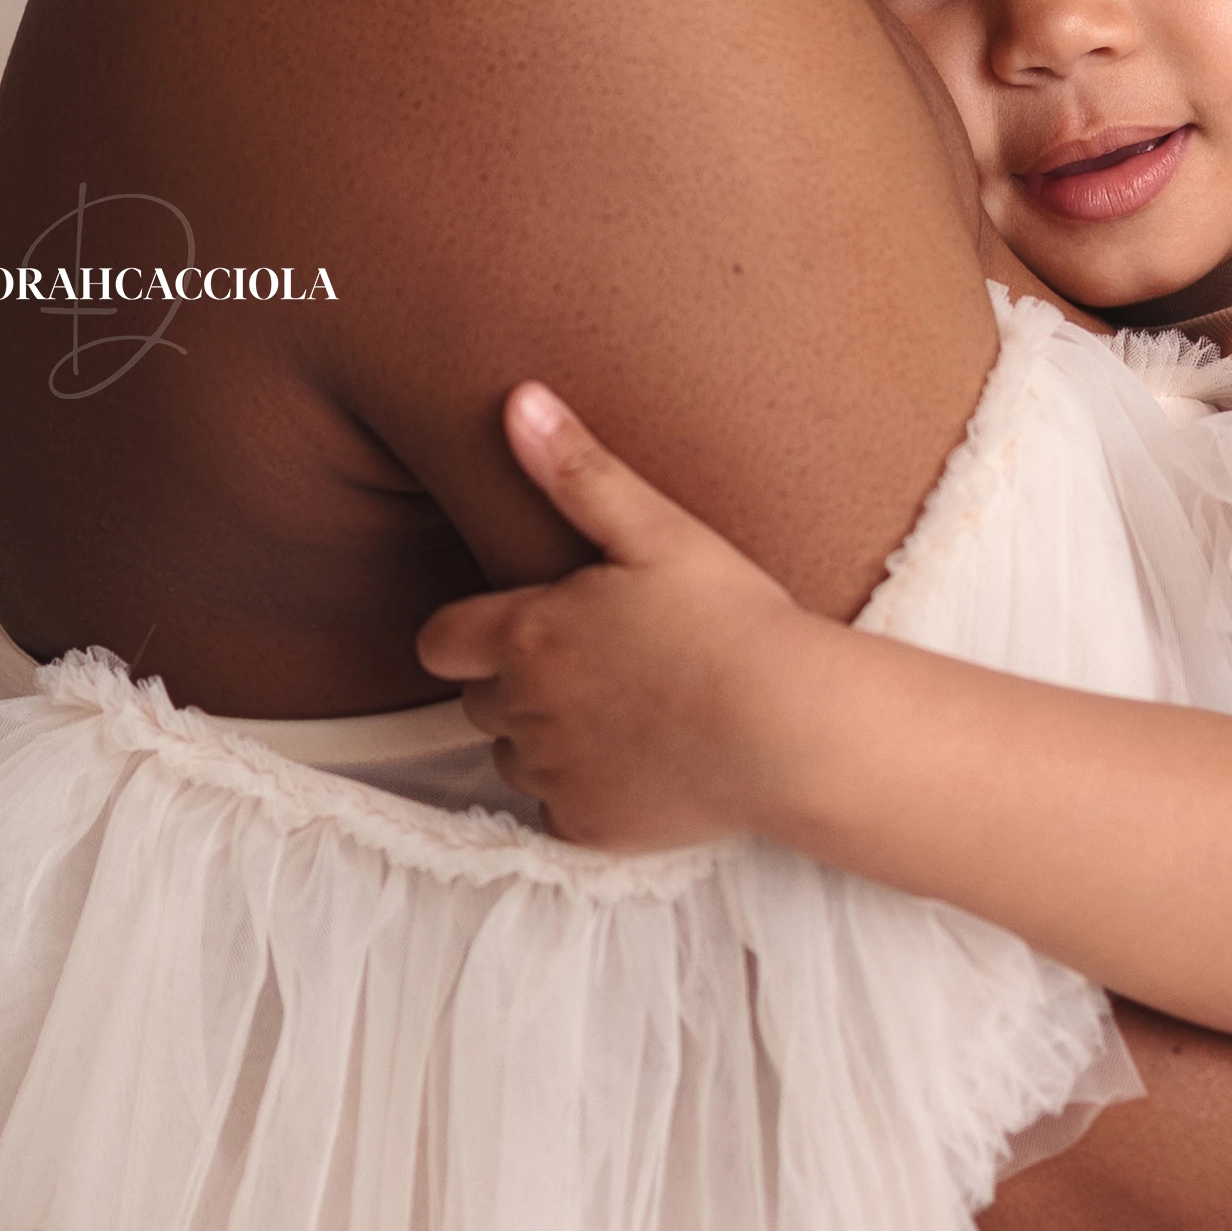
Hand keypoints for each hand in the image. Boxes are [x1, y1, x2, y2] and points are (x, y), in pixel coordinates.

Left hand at [415, 384, 831, 847]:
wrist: (791, 727)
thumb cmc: (731, 621)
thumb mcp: (657, 529)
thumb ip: (576, 470)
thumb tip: (518, 401)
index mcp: (526, 636)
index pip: (440, 642)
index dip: (469, 634)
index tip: (516, 627)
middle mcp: (523, 711)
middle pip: (479, 701)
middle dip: (516, 682)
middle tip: (593, 662)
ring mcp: (554, 776)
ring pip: (514, 759)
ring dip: (545, 739)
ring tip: (622, 712)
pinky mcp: (588, 829)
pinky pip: (559, 812)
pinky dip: (585, 794)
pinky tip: (641, 764)